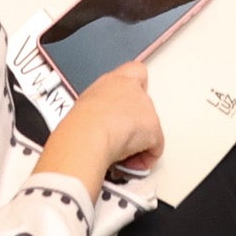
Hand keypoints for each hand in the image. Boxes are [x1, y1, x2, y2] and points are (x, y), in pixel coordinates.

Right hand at [38, 62, 166, 193]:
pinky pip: (155, 148)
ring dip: (140, 141)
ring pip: (150, 128)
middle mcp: (132, 89)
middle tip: (122, 138)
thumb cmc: (80, 123)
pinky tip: (129, 163)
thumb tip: (96, 125)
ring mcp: (146, 108)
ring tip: (121, 154)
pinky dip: (145, 157)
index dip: (137, 88)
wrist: (89, 131)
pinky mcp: (154, 128)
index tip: (130, 103)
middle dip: (136, 123)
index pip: (135, 72)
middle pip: (145, 105)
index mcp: (113, 81)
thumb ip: (98, 109)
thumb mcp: (85, 107)